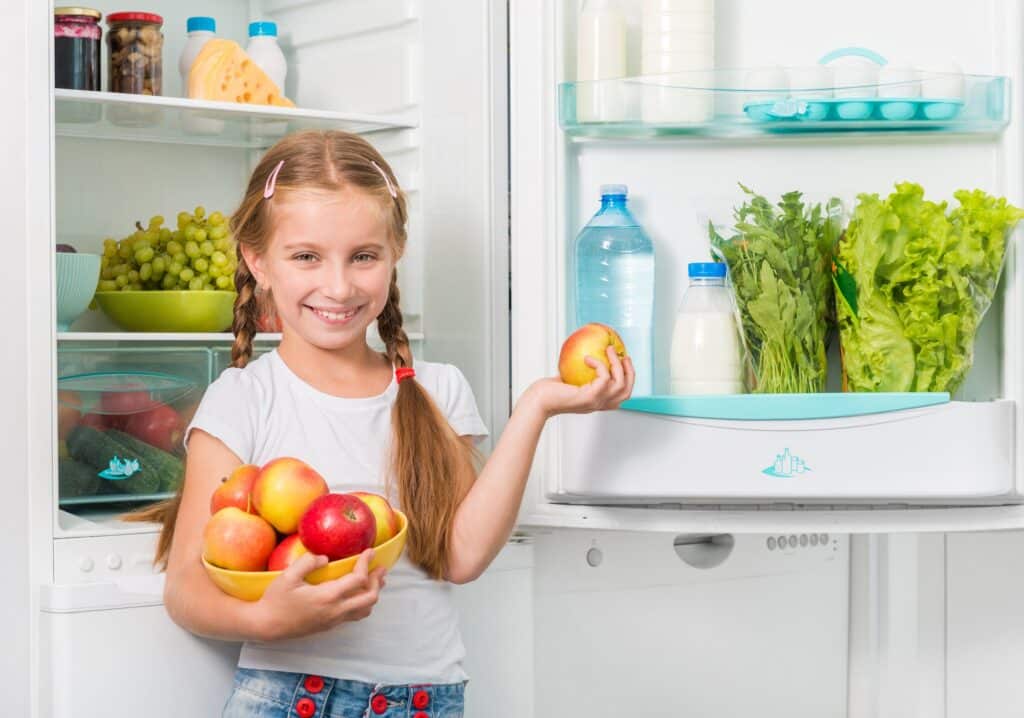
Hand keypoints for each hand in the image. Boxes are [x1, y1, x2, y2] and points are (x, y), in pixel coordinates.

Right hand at [254, 548, 386, 640]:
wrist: (267, 626)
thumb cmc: (275, 600)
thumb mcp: (287, 576)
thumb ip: (307, 563)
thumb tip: (325, 558)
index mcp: (327, 597)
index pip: (358, 579)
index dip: (366, 563)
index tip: (370, 552)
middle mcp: (335, 611)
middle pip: (369, 597)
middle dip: (378, 581)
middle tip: (380, 567)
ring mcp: (334, 620)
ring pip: (365, 609)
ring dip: (373, 594)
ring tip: (376, 581)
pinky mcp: (330, 625)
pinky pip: (355, 615)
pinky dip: (363, 603)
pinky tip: (359, 594)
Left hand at [526, 345, 634, 417]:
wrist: (538, 402)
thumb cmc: (548, 392)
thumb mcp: (569, 379)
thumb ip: (580, 372)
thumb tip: (586, 352)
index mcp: (597, 402)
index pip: (621, 395)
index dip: (627, 379)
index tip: (623, 362)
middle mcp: (599, 404)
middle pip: (626, 391)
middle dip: (629, 372)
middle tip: (623, 355)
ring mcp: (596, 402)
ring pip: (620, 384)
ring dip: (617, 363)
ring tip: (609, 349)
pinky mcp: (590, 397)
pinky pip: (604, 377)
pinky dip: (598, 364)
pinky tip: (587, 358)